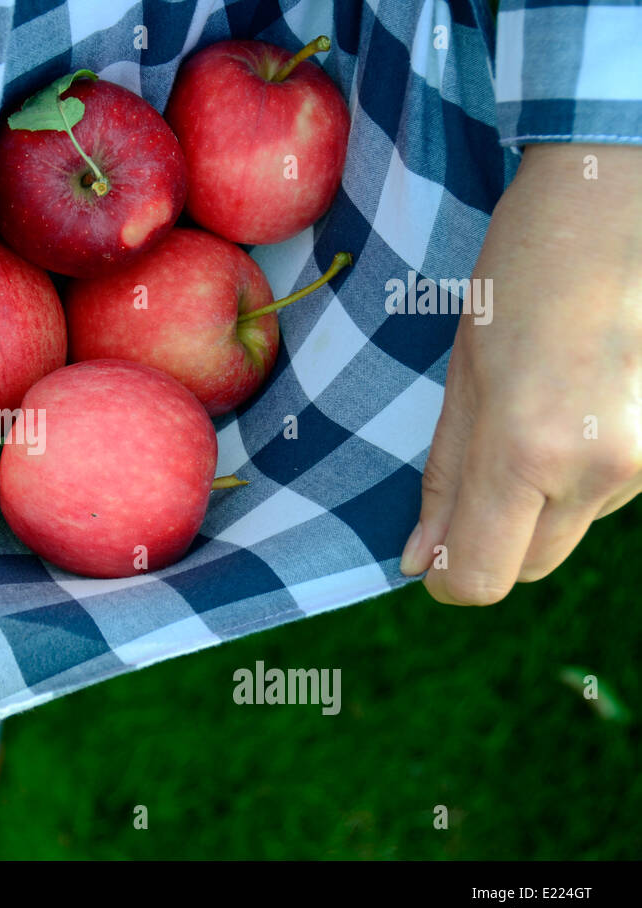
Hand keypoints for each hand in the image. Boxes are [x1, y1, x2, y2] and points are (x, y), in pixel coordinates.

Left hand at [400, 144, 641, 603]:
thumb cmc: (527, 270)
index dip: (449, 575)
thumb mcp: (463, 371)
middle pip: (531, 565)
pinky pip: (614, 490)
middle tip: (479, 466)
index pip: (482, 578)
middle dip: (494, 537)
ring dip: (545, 495)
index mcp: (529, 450)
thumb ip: (445, 475)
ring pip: (574, 525)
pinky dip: (588, 467)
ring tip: (543, 403)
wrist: (626, 194)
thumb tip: (421, 560)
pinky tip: (585, 398)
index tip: (431, 553)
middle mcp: (601, 469)